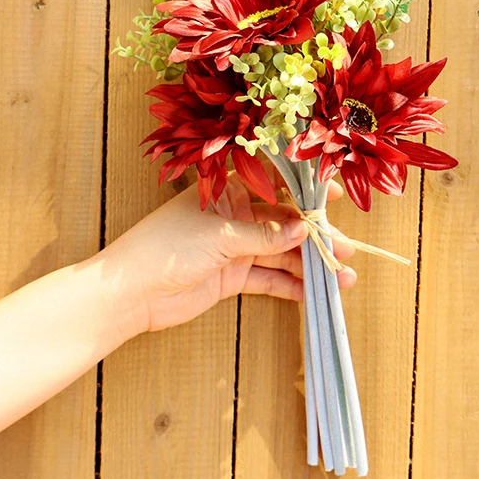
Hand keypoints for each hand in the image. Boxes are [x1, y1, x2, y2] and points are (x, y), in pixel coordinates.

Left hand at [98, 173, 356, 335]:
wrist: (131, 291)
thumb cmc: (167, 246)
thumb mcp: (221, 236)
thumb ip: (264, 235)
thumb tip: (303, 228)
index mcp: (230, 192)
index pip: (276, 183)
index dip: (306, 189)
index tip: (337, 195)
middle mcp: (236, 216)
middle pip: (284, 223)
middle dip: (315, 236)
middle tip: (346, 249)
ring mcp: (235, 248)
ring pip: (281, 253)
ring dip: (310, 265)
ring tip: (342, 278)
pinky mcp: (233, 277)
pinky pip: (269, 279)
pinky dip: (291, 286)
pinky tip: (314, 294)